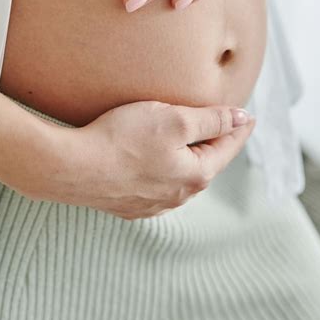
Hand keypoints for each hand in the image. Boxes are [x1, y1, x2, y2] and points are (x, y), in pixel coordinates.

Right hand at [14, 101, 255, 219]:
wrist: (71, 167)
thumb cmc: (123, 139)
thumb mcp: (174, 120)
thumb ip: (211, 121)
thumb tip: (241, 118)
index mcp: (194, 176)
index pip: (227, 148)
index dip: (238, 128)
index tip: (248, 115)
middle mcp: (177, 196)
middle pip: (204, 163)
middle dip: (214, 143)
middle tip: (221, 123)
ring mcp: (151, 204)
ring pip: (179, 175)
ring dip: (186, 156)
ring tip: (187, 139)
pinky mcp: (127, 204)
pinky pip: (155, 183)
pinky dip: (162, 167)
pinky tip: (153, 157)